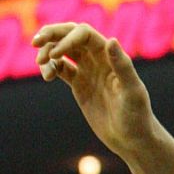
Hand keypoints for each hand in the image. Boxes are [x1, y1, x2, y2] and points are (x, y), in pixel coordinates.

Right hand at [33, 22, 159, 156]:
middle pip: (70, 35)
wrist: (132, 139)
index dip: (67, 38)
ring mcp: (88, 71)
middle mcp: (99, 60)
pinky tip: (48, 76)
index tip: (55, 54)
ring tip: (42, 65)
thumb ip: (122, 66)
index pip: (85, 34)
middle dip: (52, 34)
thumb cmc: (138, 117)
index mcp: (112, 57)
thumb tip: (112, 40)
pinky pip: (60, 68)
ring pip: (62, 51)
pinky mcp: (79, 84)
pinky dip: (49, 67)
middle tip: (35, 42)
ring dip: (47, 52)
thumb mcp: (132, 92)